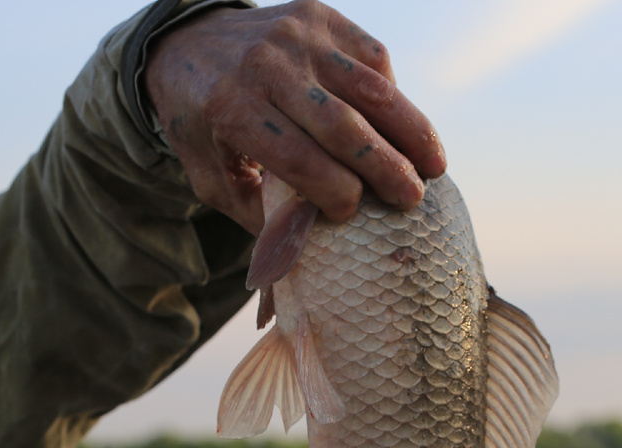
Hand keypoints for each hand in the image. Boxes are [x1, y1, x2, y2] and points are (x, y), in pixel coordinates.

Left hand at [143, 0, 446, 234]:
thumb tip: (308, 250)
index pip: (298, 159)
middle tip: (412, 200)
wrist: (186, 44)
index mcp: (232, 110)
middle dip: (385, 168)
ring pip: (370, 88)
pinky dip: (394, 94)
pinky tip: (405, 126)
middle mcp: (265, 67)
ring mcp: (297, 36)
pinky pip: (372, 56)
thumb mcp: (210, 177)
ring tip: (435, 167)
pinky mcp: (320, 16)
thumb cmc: (204, 126)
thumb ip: (255, 214)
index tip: (354, 213)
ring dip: (410, 131)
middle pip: (342, 126)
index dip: (334, 191)